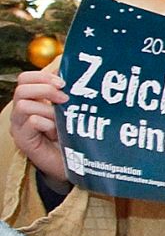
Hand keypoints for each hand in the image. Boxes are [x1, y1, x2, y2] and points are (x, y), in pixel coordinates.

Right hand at [9, 69, 67, 187]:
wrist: (74, 163)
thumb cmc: (72, 134)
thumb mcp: (70, 110)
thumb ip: (66, 93)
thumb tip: (72, 73)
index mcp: (32, 100)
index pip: (25, 78)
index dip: (42, 77)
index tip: (63, 82)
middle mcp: (21, 111)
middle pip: (21, 89)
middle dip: (45, 90)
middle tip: (65, 98)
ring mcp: (20, 126)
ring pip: (24, 105)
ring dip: (48, 110)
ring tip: (61, 120)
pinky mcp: (23, 140)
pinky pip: (31, 122)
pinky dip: (47, 123)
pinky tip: (57, 132)